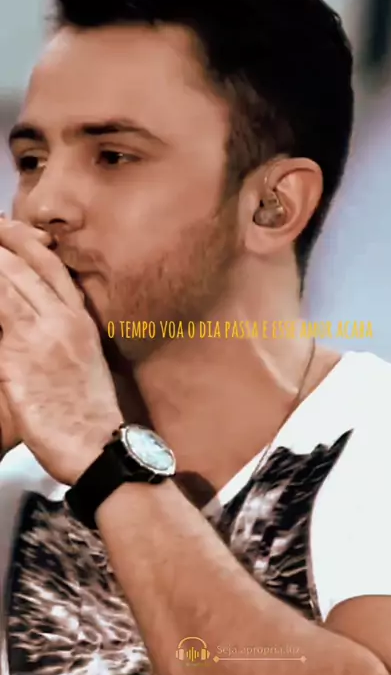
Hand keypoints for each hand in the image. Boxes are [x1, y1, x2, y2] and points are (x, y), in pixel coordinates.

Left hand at [0, 219, 122, 484]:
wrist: (98, 446)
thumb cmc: (90, 415)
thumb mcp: (85, 364)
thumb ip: (63, 336)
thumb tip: (38, 322)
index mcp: (80, 320)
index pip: (51, 266)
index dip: (24, 241)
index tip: (5, 228)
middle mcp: (63, 319)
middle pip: (24, 264)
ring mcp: (40, 335)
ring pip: (5, 280)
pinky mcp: (17, 356)